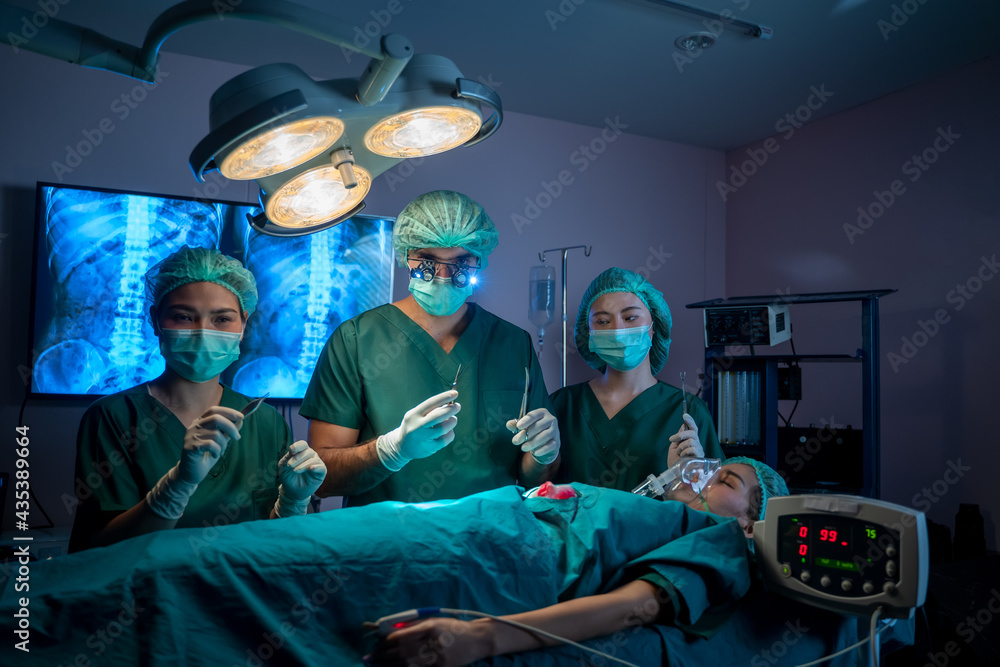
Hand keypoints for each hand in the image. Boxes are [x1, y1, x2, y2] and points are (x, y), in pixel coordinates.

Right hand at [146, 405, 241, 520]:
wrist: (191, 473)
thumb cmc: (206, 455)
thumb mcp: (220, 441)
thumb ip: (228, 431)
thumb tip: (240, 420)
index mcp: (200, 422)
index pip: (214, 410)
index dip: (228, 412)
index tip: (241, 417)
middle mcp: (194, 426)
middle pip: (215, 418)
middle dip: (230, 427)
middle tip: (237, 437)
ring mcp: (190, 436)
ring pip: (215, 434)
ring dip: (223, 444)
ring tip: (220, 451)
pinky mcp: (189, 447)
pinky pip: (210, 445)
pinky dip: (217, 451)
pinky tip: (215, 455)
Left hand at [274, 441, 326, 516]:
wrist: (291, 491)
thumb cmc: (288, 477)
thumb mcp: (283, 466)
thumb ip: (287, 457)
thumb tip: (293, 451)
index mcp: (302, 452)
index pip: (303, 444)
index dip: (297, 446)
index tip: (291, 452)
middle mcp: (311, 456)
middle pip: (308, 451)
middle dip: (297, 458)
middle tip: (289, 466)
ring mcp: (317, 463)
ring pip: (313, 459)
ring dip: (303, 464)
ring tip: (295, 471)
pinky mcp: (321, 472)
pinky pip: (321, 467)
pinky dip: (316, 467)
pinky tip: (310, 469)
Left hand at [368, 618, 492, 666]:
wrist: (477, 640)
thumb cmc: (454, 628)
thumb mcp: (435, 621)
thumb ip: (414, 625)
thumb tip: (392, 630)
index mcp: (431, 627)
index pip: (403, 636)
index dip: (387, 641)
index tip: (378, 642)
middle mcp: (433, 643)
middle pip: (402, 652)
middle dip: (383, 655)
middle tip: (370, 657)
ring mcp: (437, 659)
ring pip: (407, 665)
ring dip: (389, 665)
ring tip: (376, 664)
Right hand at [377, 391, 460, 471]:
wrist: (401, 446)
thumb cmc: (414, 425)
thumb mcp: (416, 414)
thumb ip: (431, 409)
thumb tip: (450, 403)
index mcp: (414, 415)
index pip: (430, 403)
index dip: (444, 397)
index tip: (455, 393)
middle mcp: (417, 426)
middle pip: (438, 416)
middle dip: (451, 409)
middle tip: (458, 406)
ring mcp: (423, 438)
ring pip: (443, 428)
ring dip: (452, 421)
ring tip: (453, 419)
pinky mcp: (429, 448)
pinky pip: (445, 439)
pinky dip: (450, 433)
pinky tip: (449, 431)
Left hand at [507, 408, 559, 465]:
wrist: (545, 443)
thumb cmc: (533, 431)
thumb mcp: (524, 426)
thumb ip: (516, 425)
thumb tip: (508, 424)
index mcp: (542, 413)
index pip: (534, 415)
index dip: (526, 420)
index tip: (518, 427)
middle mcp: (551, 420)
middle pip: (538, 426)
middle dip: (526, 434)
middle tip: (515, 441)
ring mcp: (555, 431)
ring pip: (545, 436)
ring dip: (533, 442)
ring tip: (523, 448)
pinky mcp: (556, 442)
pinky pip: (550, 445)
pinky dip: (542, 449)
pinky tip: (535, 453)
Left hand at [667, 413, 703, 466]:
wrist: (675, 472)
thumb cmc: (675, 460)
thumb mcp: (674, 446)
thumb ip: (679, 437)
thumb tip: (683, 426)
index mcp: (690, 440)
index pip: (693, 428)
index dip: (690, 421)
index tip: (684, 415)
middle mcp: (696, 443)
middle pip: (693, 432)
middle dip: (681, 434)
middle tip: (672, 439)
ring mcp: (699, 450)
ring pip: (691, 440)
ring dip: (681, 446)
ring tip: (679, 453)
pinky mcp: (699, 456)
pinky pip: (692, 448)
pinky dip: (684, 451)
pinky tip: (683, 457)